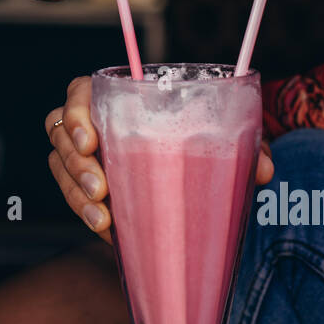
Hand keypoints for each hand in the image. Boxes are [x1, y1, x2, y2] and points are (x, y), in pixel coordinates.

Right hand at [46, 76, 274, 243]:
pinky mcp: (88, 187)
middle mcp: (96, 122)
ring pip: (59, 167)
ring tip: (103, 219)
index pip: (80, 92)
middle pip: (60, 133)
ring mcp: (87, 156)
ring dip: (75, 195)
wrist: (200, 174)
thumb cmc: (205, 140)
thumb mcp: (227, 136)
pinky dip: (87, 215)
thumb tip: (264, 169)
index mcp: (120, 96)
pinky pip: (74, 199)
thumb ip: (247, 144)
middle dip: (74, 165)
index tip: (90, 142)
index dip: (75, 113)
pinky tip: (109, 231)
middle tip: (100, 190)